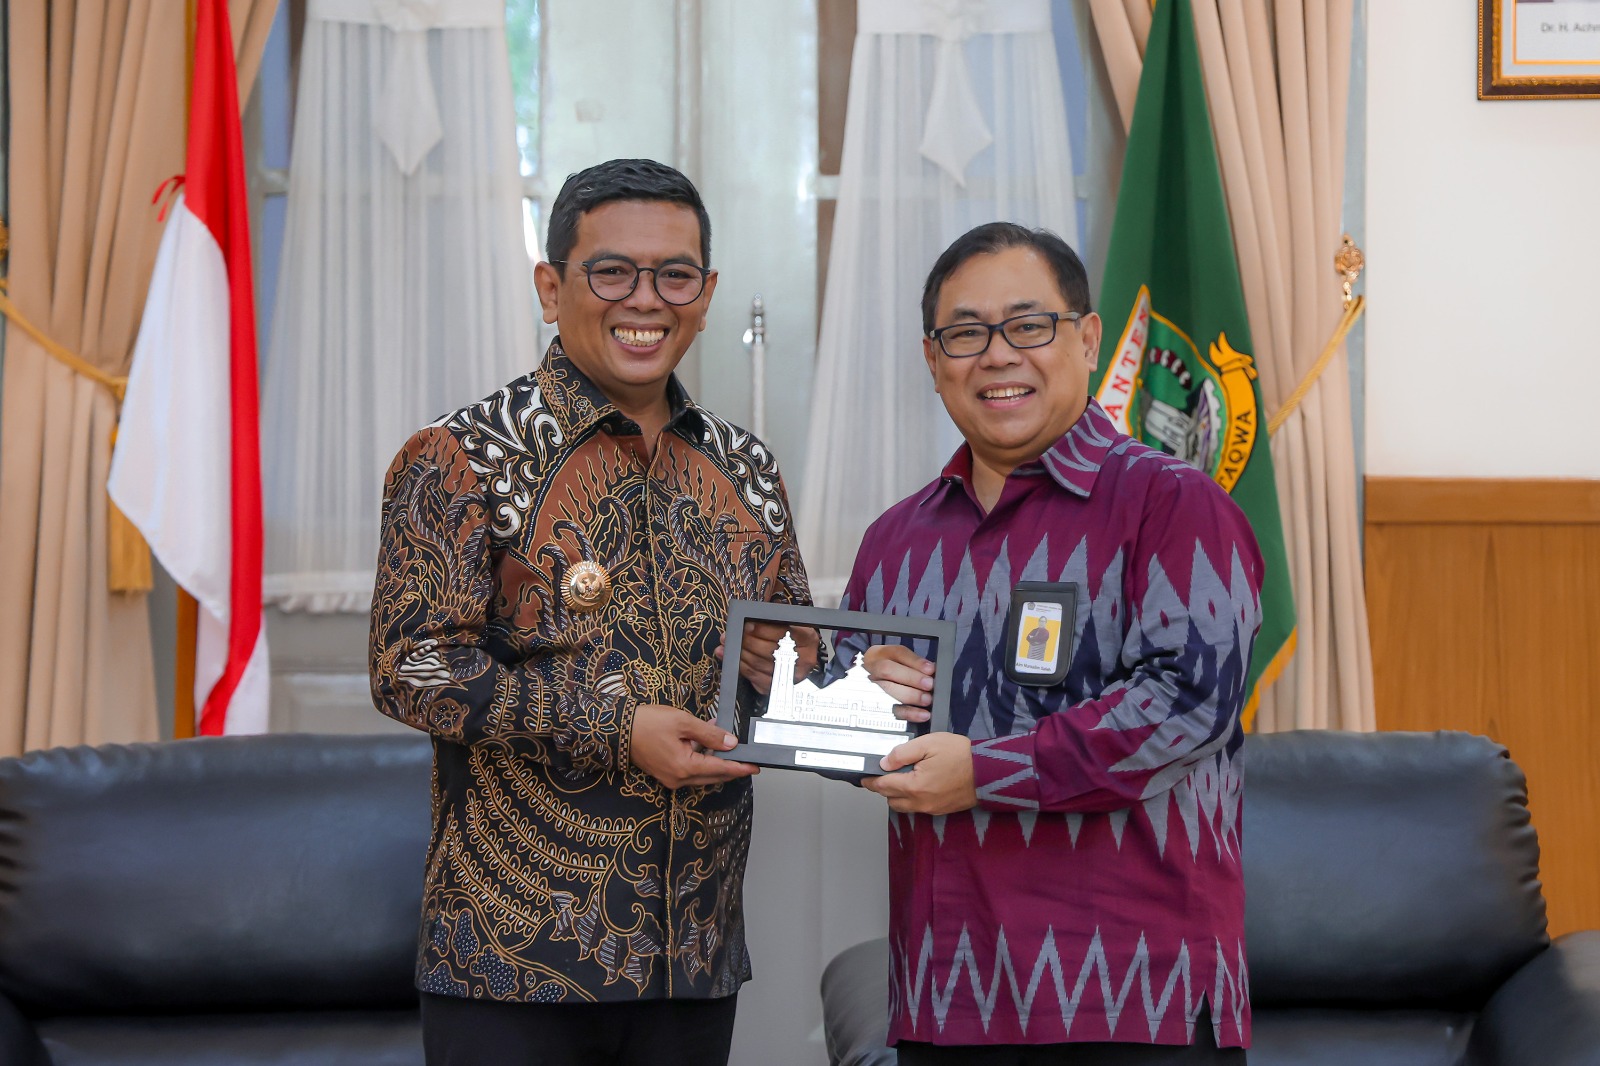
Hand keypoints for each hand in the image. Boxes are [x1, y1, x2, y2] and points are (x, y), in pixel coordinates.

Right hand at [629, 703, 758, 788]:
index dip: (740, 768)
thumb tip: (730, 744)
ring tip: (725, 744)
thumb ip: (709, 735)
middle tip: (746, 759)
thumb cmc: (648, 723)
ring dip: (715, 762)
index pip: (720, 770)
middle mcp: (678, 779)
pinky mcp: (666, 774)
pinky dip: (701, 760)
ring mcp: (671, 778)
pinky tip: (706, 744)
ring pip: (702, 774)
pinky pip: (690, 771)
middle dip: (730, 767)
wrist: (619, 729)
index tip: (755, 767)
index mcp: (684, 767)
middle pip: (713, 776)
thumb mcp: (683, 722)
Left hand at [716, 622, 819, 694]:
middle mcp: (804, 659)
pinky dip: (744, 668)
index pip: (782, 633)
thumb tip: (745, 623)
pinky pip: (758, 679)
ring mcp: (793, 676)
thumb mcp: (786, 622)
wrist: (799, 654)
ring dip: (741, 654)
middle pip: (770, 650)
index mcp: (808, 638)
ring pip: (761, 665)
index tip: (747, 625)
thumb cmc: (790, 635)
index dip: (762, 629)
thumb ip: (769, 620)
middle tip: (732, 636)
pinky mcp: (781, 686)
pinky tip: (737, 660)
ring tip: (730, 646)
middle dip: (746, 642)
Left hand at [862, 732, 975, 814]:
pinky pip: (917, 808)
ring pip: (903, 807)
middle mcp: (920, 803)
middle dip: (883, 788)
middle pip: (891, 800)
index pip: (883, 787)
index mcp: (914, 786)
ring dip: (896, 796)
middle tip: (881, 775)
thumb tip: (884, 763)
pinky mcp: (941, 810)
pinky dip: (910, 799)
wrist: (989, 771)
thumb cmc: (960, 754)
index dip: (871, 781)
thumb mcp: (928, 744)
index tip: (863, 777)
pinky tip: (915, 785)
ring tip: (898, 779)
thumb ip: (903, 753)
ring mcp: (931, 809)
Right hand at [863, 644, 934, 722]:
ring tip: (927, 699)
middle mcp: (874, 668)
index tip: (930, 669)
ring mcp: (874, 687)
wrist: (875, 679)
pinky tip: (922, 714)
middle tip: (929, 685)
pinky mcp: (880, 706)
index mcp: (883, 654)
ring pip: (887, 690)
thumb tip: (933, 671)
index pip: (898, 653)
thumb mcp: (903, 660)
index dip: (915, 662)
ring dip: (911, 695)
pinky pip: (892, 710)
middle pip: (888, 670)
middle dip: (911, 678)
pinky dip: (910, 713)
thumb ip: (916, 664)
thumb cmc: (895, 669)